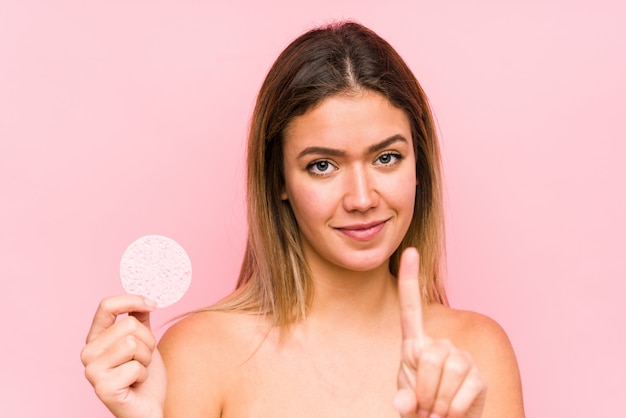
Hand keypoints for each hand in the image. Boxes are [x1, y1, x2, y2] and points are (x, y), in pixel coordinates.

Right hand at [80, 295, 165, 417]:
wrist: (149, 408)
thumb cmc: (145, 377)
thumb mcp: (144, 341)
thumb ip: (139, 319)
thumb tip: (144, 296)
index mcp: (96, 338)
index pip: (107, 306)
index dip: (132, 300)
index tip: (154, 304)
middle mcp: (88, 353)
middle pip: (128, 325)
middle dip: (147, 341)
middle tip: (144, 359)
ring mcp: (92, 371)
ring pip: (132, 344)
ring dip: (146, 358)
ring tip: (139, 371)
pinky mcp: (102, 388)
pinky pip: (135, 366)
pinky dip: (143, 375)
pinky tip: (135, 385)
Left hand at [394, 248, 485, 417]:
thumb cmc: (422, 409)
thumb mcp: (407, 401)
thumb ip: (404, 398)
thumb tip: (405, 403)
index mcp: (416, 345)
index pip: (411, 309)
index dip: (409, 280)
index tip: (409, 251)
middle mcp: (441, 346)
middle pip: (430, 355)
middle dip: (424, 388)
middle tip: (425, 408)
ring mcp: (462, 360)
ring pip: (448, 371)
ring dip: (439, 402)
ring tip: (437, 411)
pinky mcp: (478, 377)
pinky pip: (464, 390)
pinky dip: (454, 409)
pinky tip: (453, 414)